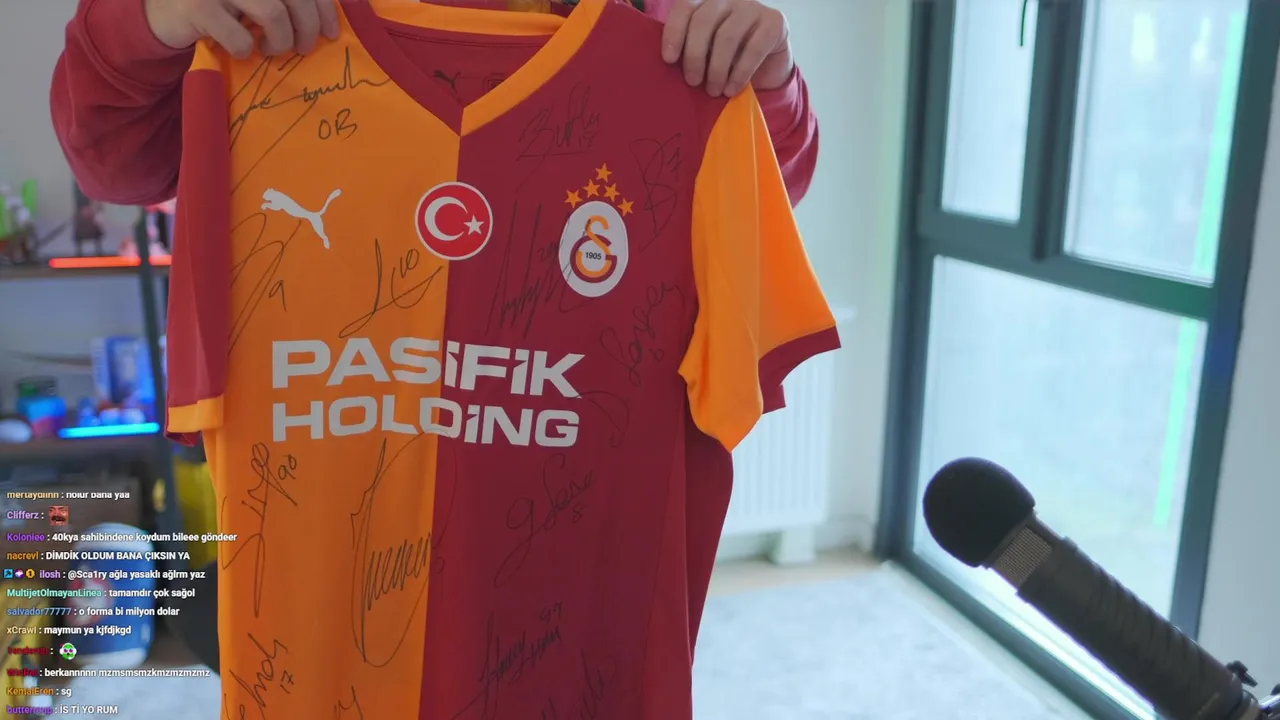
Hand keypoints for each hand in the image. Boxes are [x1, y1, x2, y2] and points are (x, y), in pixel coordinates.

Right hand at [144, 0, 340, 57]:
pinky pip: (240, 38)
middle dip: (307, 28)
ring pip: (274, 13)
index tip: (332, 34)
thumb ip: (286, 0)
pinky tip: (242, 51)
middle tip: (303, 49)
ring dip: (280, 41)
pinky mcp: (197, 7)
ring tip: (271, 50)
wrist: (164, 12)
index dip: (324, 8)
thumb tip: (327, 21)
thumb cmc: (221, 5)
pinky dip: (247, 50)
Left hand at [661, 0, 792, 97]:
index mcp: (705, 0)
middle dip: (695, 55)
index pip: (685, 6)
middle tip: (693, 82)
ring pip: (727, 36)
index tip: (669, 59)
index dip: (674, 31)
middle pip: (704, 21)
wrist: (766, 66)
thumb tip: (669, 65)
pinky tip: (731, 89)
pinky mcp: (775, 22)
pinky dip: (739, 74)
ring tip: (713, 90)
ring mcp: (753, 7)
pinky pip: (753, 49)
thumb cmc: (727, 59)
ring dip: (717, 69)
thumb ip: (688, 49)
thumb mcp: (704, 51)